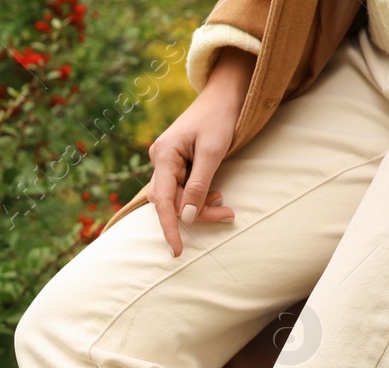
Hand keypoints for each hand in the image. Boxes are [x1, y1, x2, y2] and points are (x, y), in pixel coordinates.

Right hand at [145, 47, 254, 256]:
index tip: (177, 251)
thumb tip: (185, 218)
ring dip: (199, 206)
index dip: (169, 228)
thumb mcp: (214, 152)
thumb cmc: (221, 117)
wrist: (226, 94)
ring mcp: (166, 161)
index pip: (162, 201)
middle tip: (228, 213)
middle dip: (196, 213)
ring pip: (177, 198)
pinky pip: (182, 189)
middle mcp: (160, 159)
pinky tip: (215, 193)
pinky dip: (199, 196)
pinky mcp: (176, 163)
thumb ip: (199, 185)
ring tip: (223, 201)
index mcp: (164, 155)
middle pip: (170, 202)